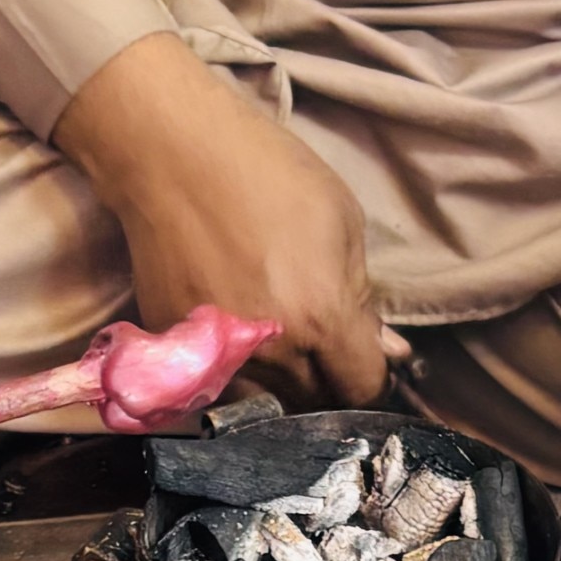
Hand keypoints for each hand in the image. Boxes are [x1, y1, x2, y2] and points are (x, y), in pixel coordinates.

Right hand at [55, 34, 405, 409]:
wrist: (172, 156)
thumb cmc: (266, 173)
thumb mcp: (341, 220)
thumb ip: (364, 297)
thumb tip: (388, 349)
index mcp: (321, 319)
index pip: (362, 386)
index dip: (372, 375)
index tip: (365, 357)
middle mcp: (272, 354)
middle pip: (314, 401)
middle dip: (328, 382)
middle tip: (325, 346)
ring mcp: (219, 358)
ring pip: (265, 404)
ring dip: (281, 386)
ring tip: (280, 345)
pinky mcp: (179, 354)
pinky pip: (218, 384)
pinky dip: (235, 370)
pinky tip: (238, 332)